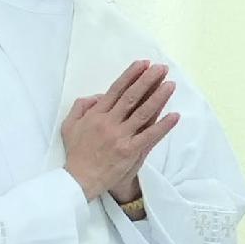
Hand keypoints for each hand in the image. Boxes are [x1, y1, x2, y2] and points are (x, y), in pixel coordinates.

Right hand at [61, 60, 178, 202]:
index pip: (116, 90)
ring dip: (158, 97)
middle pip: (132, 97)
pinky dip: (163, 126)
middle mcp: (109, 122)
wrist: (79, 179)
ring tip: (170, 85)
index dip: (131, 75)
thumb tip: (98, 96)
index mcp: (96, 114)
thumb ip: (82, 106)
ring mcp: (120, 137)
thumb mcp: (70, 125)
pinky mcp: (129, 151)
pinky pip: (150, 136)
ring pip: (142, 113)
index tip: (144, 64)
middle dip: (148, 80)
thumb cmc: (76, 152)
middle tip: (162, 68)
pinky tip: (174, 116)